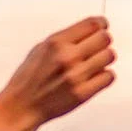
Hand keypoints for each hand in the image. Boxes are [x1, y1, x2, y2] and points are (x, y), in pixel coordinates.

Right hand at [0, 18, 116, 130]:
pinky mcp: (83, 93)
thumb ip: (65, 39)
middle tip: (98, 48)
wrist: (22, 106)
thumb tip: (90, 30)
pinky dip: (104, 76)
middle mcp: (67, 56)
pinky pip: (109, 77)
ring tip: (94, 64)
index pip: (92, 24)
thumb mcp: (41, 49)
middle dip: (103, 41)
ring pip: (109, 56)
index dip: (101, 24)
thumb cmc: (29, 78)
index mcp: (56, 42)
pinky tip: (94, 78)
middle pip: (104, 38)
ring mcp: (76, 75)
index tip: (103, 26)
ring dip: (104, 59)